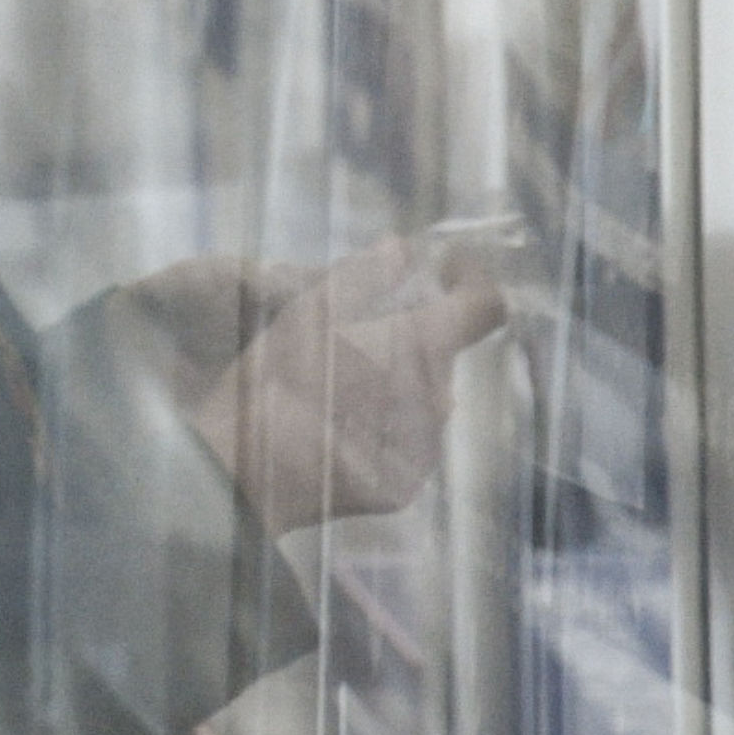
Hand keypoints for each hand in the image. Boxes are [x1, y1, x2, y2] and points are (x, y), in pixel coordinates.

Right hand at [179, 236, 506, 533]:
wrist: (248, 473)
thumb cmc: (277, 380)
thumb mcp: (310, 310)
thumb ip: (364, 275)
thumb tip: (399, 250)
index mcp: (423, 349)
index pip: (485, 306)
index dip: (473, 278)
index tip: (445, 266)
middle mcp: (438, 400)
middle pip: (441, 353)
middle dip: (411, 334)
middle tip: (355, 329)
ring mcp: (424, 449)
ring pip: (423, 397)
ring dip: (395, 381)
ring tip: (336, 383)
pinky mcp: (403, 485)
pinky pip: (406, 441)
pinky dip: (381, 424)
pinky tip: (335, 425)